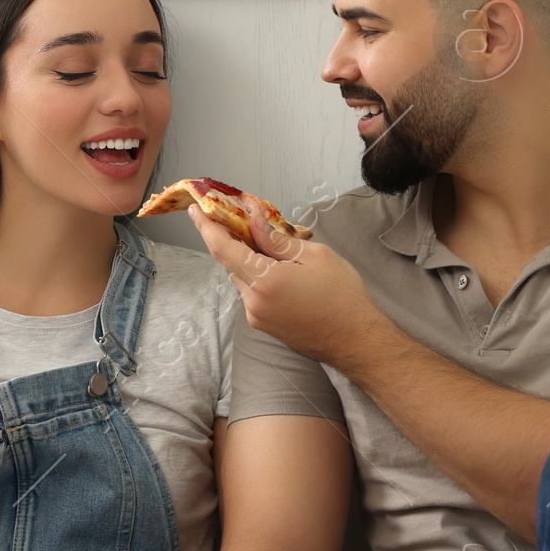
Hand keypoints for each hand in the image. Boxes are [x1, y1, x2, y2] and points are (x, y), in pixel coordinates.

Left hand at [188, 206, 374, 369]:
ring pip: (243, 278)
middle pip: (232, 263)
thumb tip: (252, 221)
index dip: (206, 227)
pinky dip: (258, 276)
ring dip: (250, 259)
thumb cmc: (342, 296)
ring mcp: (256, 316)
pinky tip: (282, 270)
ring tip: (276, 247)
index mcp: (264, 280)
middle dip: (237, 240)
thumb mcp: (314, 256)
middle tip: (250, 221)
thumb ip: (277, 240)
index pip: (223, 249)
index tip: (195, 210)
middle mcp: (253, 301)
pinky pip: (252, 293)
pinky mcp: (263, 325)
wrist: (354, 340)